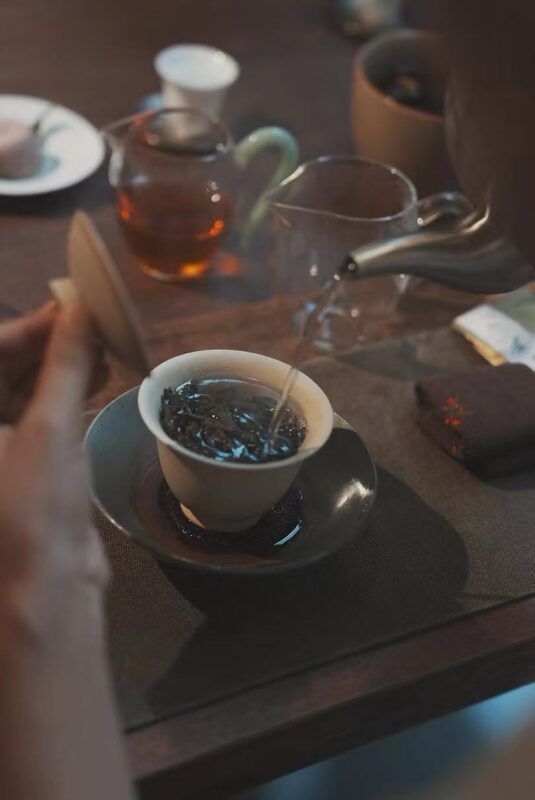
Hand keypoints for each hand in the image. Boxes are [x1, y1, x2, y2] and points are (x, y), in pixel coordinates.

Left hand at [0, 304, 108, 650]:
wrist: (46, 589)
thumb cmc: (34, 507)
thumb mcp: (50, 426)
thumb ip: (65, 363)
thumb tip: (80, 309)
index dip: (29, 325)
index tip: (71, 303)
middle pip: (4, 370)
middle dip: (47, 343)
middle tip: (94, 321)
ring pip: (24, 391)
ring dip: (62, 367)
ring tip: (102, 344)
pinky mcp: (22, 467)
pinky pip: (41, 416)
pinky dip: (67, 394)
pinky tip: (97, 375)